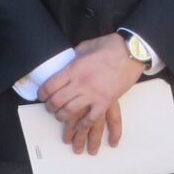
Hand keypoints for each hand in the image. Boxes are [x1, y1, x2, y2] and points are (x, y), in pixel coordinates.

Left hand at [41, 34, 141, 153]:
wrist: (131, 53)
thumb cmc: (110, 47)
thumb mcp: (86, 46)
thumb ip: (75, 56)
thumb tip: (68, 62)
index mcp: (73, 69)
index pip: (50, 86)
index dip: (42, 93)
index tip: (42, 96)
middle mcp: (80, 83)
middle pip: (57, 101)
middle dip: (50, 107)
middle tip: (50, 108)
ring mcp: (93, 94)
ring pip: (70, 112)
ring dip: (63, 117)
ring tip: (61, 117)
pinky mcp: (105, 101)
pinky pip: (90, 118)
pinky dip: (83, 125)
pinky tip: (79, 127)